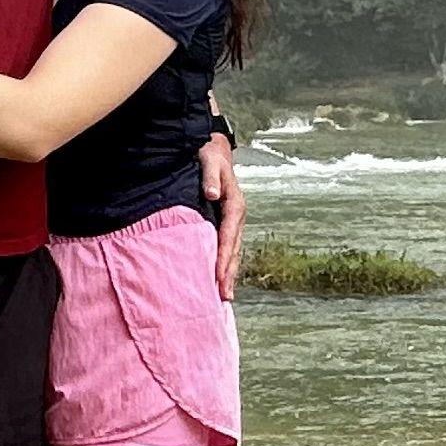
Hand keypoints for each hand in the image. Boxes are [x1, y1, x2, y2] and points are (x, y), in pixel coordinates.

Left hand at [200, 130, 244, 301]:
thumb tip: (213, 193)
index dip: (223, 256)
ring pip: (232, 251)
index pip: (228, 235)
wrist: (213, 149)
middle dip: (228, 273)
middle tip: (224, 297)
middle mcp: (237, 216)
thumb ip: (211, 176)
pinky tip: (218, 280)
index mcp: (235, 204)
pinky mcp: (225, 223)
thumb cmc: (208, 154)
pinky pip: (226, 247)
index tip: (217, 276)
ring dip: (228, 273)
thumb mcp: (209, 160)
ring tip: (224, 297)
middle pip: (234, 249)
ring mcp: (232, 221)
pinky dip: (223, 264)